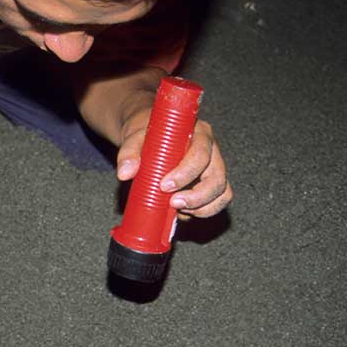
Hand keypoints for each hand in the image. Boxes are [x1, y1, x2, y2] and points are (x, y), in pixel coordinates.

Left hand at [115, 111, 232, 219]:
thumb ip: (129, 152)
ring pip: (222, 193)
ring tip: (176, 210)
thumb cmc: (147, 133)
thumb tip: (125, 173)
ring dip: (201, 207)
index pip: (200, 155)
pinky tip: (182, 213)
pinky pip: (217, 201)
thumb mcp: (135, 136)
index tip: (164, 186)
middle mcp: (211, 151)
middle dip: (196, 197)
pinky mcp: (210, 184)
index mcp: (198, 134)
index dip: (185, 174)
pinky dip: (202, 211)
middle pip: (217, 178)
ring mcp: (213, 169)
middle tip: (172, 203)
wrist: (148, 136)